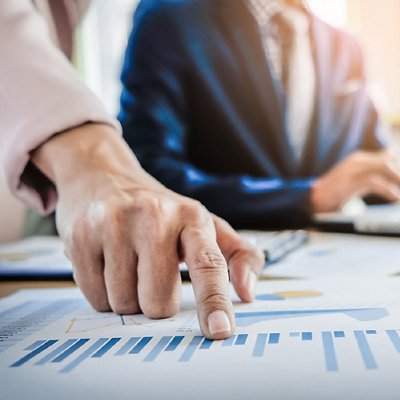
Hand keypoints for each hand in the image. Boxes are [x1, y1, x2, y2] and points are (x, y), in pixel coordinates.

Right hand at [31, 123, 263, 338]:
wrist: (103, 175)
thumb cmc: (159, 209)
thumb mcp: (202, 223)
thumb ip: (236, 254)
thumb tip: (248, 293)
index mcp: (191, 216)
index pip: (208, 263)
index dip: (214, 300)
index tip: (220, 331)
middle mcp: (153, 215)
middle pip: (159, 301)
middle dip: (156, 301)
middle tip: (150, 274)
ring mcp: (113, 223)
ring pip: (124, 304)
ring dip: (128, 296)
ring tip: (126, 264)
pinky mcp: (80, 236)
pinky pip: (94, 297)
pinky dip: (103, 292)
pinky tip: (106, 263)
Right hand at [311, 150, 399, 212]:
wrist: (311, 201)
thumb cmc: (333, 194)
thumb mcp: (354, 181)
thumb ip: (371, 176)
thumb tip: (392, 176)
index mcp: (359, 159)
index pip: (389, 156)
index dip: (397, 167)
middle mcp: (355, 161)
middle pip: (389, 160)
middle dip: (398, 173)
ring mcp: (350, 170)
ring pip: (384, 166)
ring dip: (398, 179)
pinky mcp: (347, 182)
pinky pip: (374, 182)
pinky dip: (389, 190)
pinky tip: (396, 198)